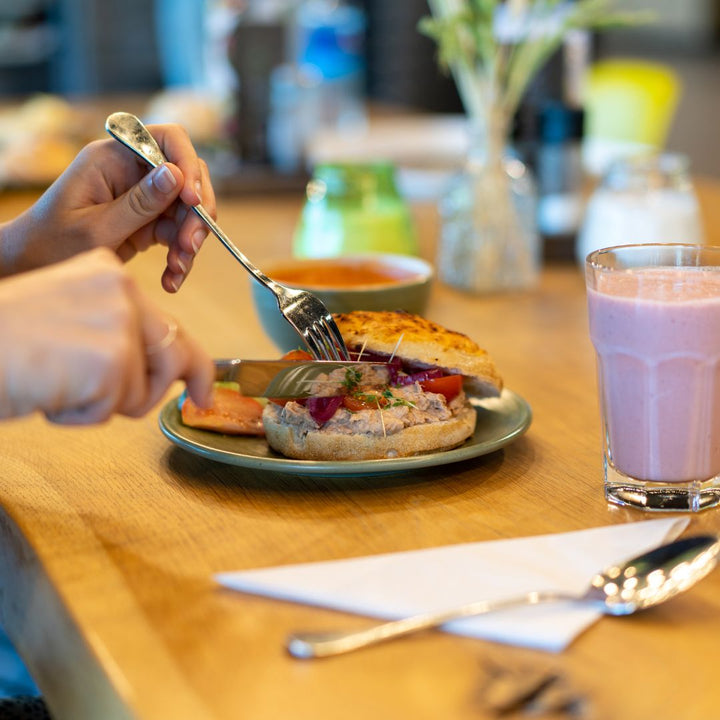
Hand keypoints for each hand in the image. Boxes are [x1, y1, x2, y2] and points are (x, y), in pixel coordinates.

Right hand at [0, 248, 212, 422]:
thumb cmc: (4, 342)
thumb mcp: (70, 323)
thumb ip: (119, 335)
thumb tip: (172, 371)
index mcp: (109, 274)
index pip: (169, 326)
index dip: (195, 365)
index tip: (203, 391)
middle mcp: (121, 290)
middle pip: (174, 357)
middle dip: (159, 391)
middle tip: (161, 402)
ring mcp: (118, 322)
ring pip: (143, 391)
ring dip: (104, 404)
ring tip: (60, 384)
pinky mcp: (111, 359)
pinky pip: (113, 409)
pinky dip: (80, 416)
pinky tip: (50, 392)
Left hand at [1, 123, 216, 291]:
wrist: (33, 265)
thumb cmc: (53, 243)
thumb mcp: (97, 228)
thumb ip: (140, 203)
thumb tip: (177, 175)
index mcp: (113, 158)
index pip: (167, 140)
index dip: (188, 165)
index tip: (193, 201)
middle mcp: (132, 171)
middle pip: (186, 178)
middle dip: (195, 214)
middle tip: (191, 246)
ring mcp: (141, 197)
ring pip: (186, 211)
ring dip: (189, 242)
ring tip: (178, 270)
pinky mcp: (147, 221)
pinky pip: (176, 234)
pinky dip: (179, 257)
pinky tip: (171, 279)